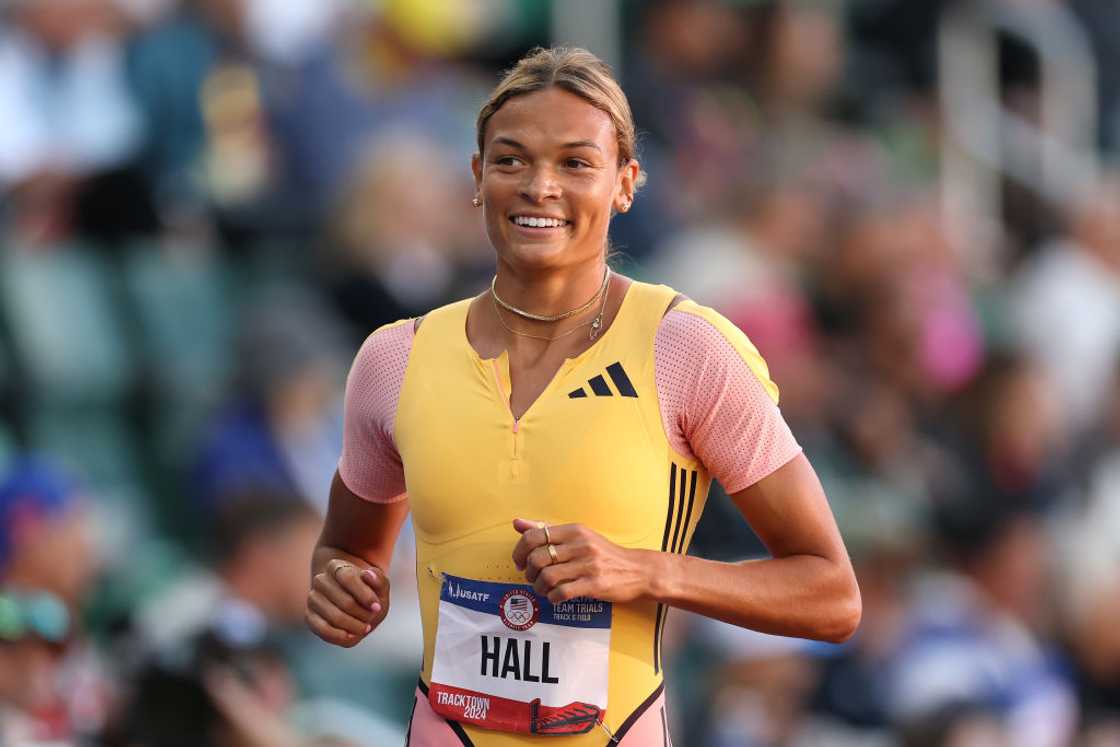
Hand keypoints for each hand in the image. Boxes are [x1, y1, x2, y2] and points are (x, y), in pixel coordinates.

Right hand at [306, 558, 388, 647]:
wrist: (354, 604)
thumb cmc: (368, 594)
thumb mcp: (379, 586)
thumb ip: (379, 580)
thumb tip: (367, 574)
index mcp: (336, 566)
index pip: (348, 578)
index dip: (366, 595)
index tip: (378, 607)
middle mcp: (320, 580)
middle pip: (346, 601)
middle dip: (363, 614)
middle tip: (373, 618)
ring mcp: (313, 598)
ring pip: (335, 617)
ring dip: (354, 626)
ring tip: (365, 627)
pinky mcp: (309, 616)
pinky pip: (323, 629)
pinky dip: (339, 635)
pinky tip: (351, 635)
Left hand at [511, 518, 653, 603]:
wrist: (637, 570)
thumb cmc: (603, 553)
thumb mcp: (578, 536)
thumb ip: (547, 530)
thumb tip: (517, 523)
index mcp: (574, 530)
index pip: (534, 536)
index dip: (519, 551)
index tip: (519, 561)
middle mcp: (580, 544)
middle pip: (537, 558)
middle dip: (528, 572)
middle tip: (532, 578)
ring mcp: (588, 564)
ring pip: (546, 577)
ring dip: (539, 587)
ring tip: (543, 589)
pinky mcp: (594, 584)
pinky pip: (562, 593)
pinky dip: (552, 598)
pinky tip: (556, 597)